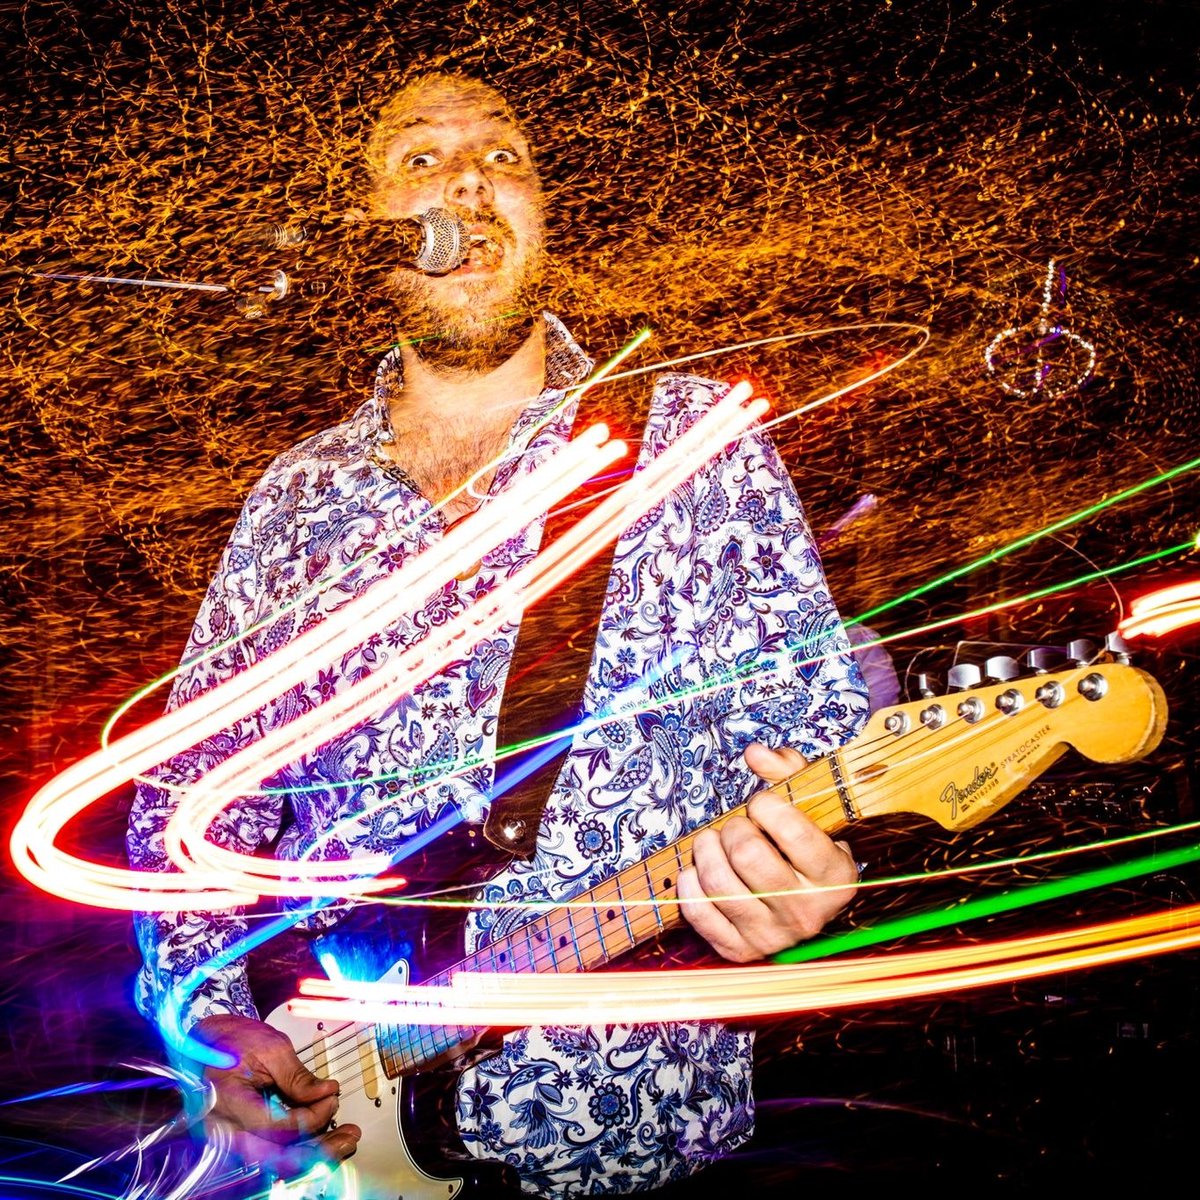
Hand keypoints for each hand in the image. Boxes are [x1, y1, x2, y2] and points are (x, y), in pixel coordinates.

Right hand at [190, 1014, 360, 1178]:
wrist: (206, 1042)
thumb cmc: (231, 1041)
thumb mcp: (270, 1047)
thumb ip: (297, 1075)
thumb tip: (326, 1091)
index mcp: (228, 1101)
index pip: (274, 1125)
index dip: (309, 1116)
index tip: (332, 1098)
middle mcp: (225, 1129)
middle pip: (275, 1155)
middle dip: (318, 1150)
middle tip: (349, 1137)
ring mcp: (231, 1137)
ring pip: (276, 1158)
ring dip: (312, 1152)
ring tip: (343, 1139)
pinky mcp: (242, 1136)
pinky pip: (272, 1149)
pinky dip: (299, 1145)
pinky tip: (323, 1136)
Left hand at [677, 742, 858, 961]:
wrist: (805, 907)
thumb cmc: (802, 849)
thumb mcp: (809, 808)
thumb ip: (787, 771)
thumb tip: (755, 752)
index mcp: (834, 876)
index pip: (794, 833)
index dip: (767, 807)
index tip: (761, 804)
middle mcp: (807, 912)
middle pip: (748, 854)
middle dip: (734, 828)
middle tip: (736, 827)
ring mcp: (772, 936)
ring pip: (717, 881)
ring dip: (706, 849)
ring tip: (713, 842)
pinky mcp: (739, 950)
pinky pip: (697, 911)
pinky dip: (689, 883)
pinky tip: (699, 870)